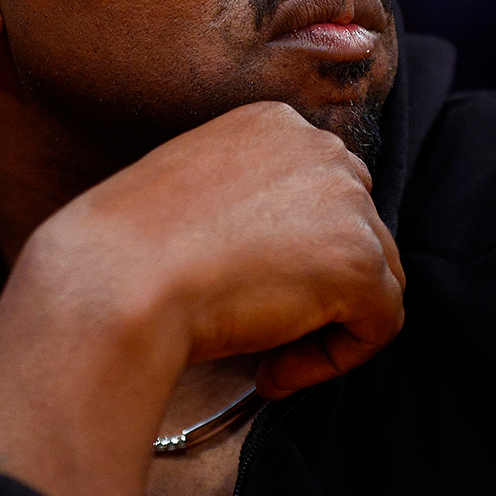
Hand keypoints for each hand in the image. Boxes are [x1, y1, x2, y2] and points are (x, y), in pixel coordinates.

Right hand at [0, 101, 404, 495]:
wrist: (114, 278)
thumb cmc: (127, 247)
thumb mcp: (190, 189)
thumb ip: (246, 198)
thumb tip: (281, 251)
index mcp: (274, 122)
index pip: (319, 188)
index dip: (294, 249)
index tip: (247, 287)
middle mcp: (319, 147)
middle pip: (356, 226)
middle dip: (318, 282)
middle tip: (261, 325)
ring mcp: (347, 202)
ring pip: (375, 275)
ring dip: (327, 323)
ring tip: (263, 357)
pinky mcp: (359, 262)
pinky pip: (381, 323)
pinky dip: (336, 358)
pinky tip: (273, 373)